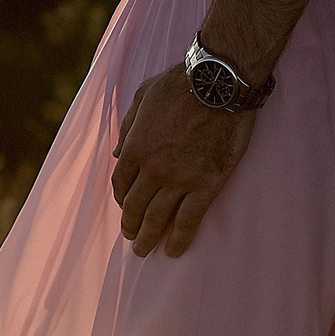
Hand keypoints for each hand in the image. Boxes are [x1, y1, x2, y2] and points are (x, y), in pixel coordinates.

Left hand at [110, 69, 255, 257]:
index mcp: (135, 147)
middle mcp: (153, 169)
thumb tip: (116, 153)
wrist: (217, 85)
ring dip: (149, 237)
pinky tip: (174, 250)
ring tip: (145, 251)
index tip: (124, 207)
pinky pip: (190, 219)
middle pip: (136, 206)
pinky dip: (180, 238)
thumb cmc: (179, 84)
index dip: (120, 199)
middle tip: (132, 239)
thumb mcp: (142, 97)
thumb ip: (127, 127)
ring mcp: (180, 180)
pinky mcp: (206, 185)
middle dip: (131, 225)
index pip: (120, 183)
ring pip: (159, 217)